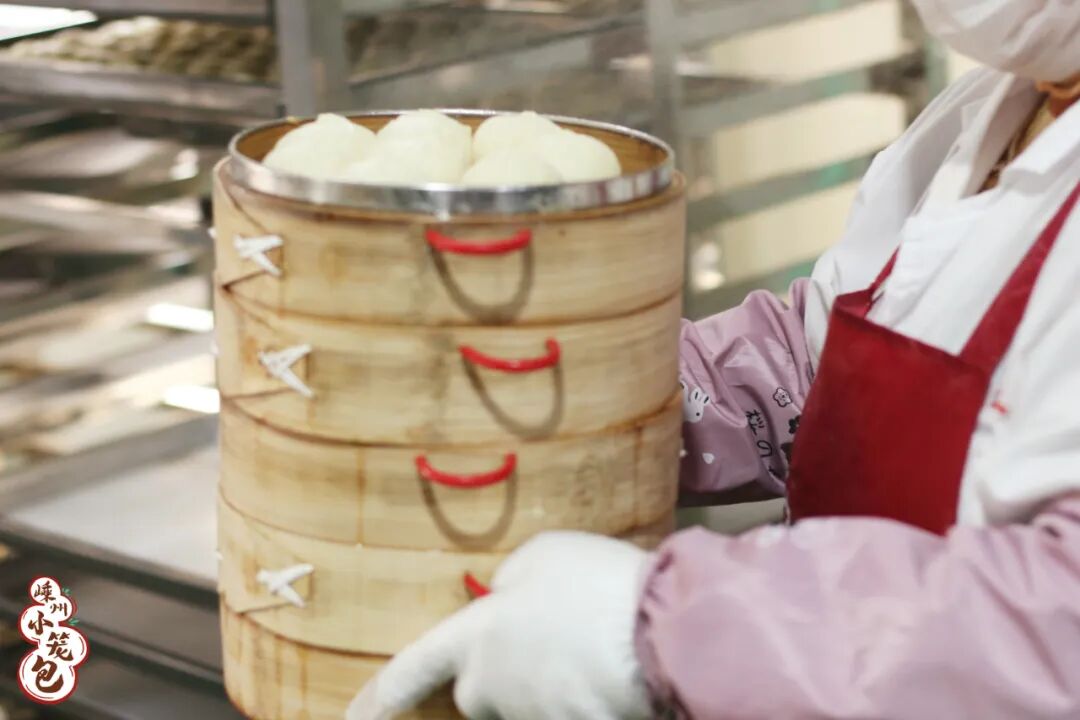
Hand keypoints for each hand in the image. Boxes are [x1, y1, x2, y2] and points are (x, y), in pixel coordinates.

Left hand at [345, 531, 652, 719]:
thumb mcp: (540, 556)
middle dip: (502, 670)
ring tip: (595, 644)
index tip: (354, 717)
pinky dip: (581, 695)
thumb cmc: (593, 585)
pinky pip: (563, 710)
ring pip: (527, 702)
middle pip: (479, 690)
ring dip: (548, 680)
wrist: (659, 636)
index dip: (381, 694)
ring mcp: (531, 718)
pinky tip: (611, 672)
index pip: (412, 669)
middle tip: (551, 635)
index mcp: (473, 640)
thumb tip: (502, 599)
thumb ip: (507, 581)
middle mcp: (490, 690)